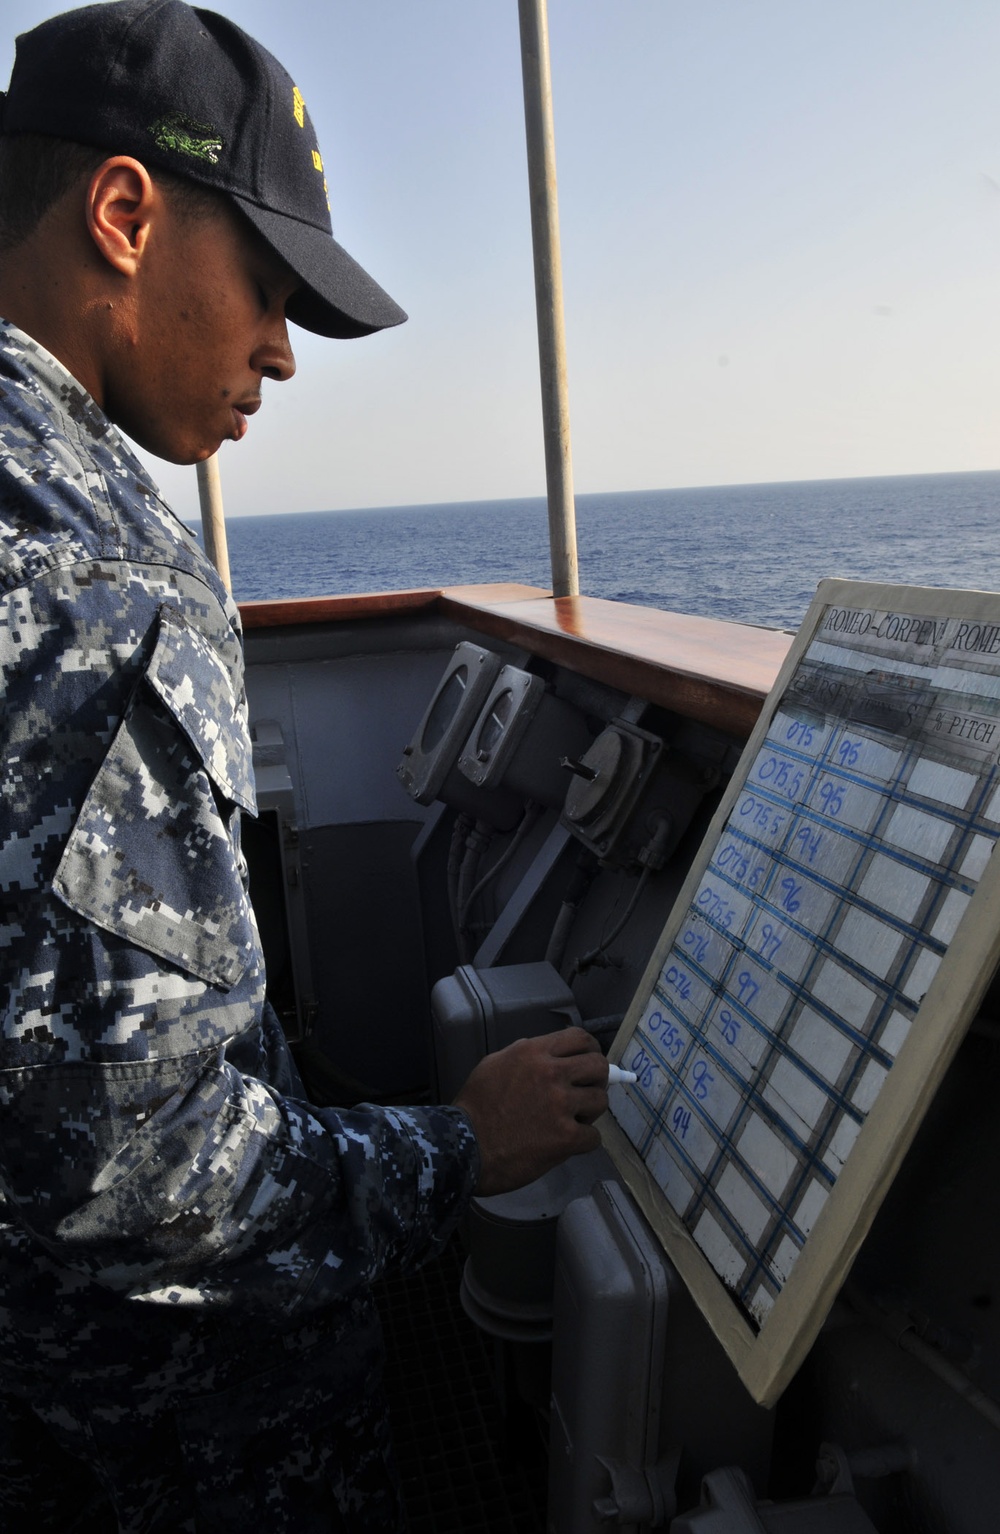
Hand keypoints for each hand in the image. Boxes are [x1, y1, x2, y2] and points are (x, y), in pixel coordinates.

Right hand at [453, 1028, 608, 1196]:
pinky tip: (567, 1143)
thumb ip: (526, 1056)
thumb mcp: (494, 1064)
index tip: (587, 1062)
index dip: (589, 1050)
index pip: (580, 1038)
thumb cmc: (476, 1106)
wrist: (466, 1146)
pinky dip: (583, 1142)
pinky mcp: (567, 1137)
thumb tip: (552, 1056)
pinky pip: (594, 1137)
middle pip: (598, 1066)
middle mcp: (551, 1073)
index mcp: (533, 1052)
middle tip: (584, 1092)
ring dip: (589, 1112)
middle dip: (596, 1080)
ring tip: (572, 1120)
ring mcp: (561, 1105)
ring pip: (600, 1101)